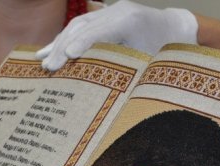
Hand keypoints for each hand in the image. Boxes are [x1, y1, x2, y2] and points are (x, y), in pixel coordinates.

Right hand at [37, 0, 197, 70]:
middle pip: (82, 26)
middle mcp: (118, 10)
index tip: (66, 58)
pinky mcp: (105, 16)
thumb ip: (133, 75)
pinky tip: (48, 50)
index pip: (98, 31)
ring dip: (58, 43)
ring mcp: (110, 10)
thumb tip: (111, 100)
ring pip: (77, 25)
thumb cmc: (167, 53)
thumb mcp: (153, 65)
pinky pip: (80, 27)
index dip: (81, 43)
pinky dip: (64, 39)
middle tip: (49, 68)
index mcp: (130, 20)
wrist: (177, 30)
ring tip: (42, 61)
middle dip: (62, 46)